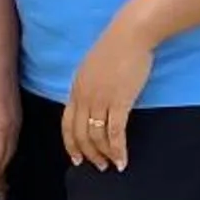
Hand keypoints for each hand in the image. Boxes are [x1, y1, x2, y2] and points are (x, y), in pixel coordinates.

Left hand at [65, 19, 156, 171]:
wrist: (131, 33)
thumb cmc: (116, 45)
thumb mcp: (93, 66)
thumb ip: (89, 84)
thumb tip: (93, 101)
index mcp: (76, 88)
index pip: (68, 124)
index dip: (71, 144)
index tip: (77, 158)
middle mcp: (84, 97)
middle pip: (80, 134)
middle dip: (88, 154)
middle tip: (98, 166)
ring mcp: (101, 100)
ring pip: (96, 137)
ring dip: (103, 154)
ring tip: (111, 165)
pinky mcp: (120, 102)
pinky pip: (115, 133)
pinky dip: (118, 149)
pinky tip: (123, 160)